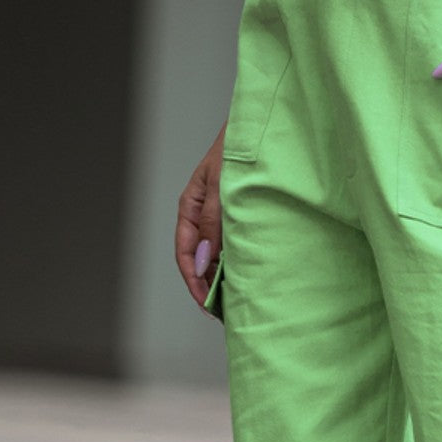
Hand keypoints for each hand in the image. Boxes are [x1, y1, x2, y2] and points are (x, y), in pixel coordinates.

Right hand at [175, 124, 225, 306]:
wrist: (256, 129)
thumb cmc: (235, 150)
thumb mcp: (221, 187)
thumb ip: (213, 222)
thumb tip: (206, 260)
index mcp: (190, 207)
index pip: (185, 253)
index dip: (193, 280)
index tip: (205, 303)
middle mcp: (201, 214)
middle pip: (198, 259)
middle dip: (206, 286)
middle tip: (221, 311)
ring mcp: (217, 216)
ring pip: (214, 254)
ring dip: (220, 277)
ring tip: (232, 300)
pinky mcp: (234, 215)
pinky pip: (229, 244)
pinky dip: (233, 262)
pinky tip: (243, 276)